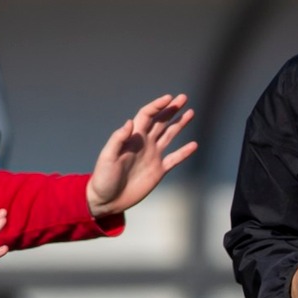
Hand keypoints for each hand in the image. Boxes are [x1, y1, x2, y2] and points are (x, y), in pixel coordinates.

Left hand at [85, 94, 197, 216]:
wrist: (107, 200)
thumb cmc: (104, 178)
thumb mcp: (108, 157)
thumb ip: (117, 140)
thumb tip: (130, 123)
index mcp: (132, 137)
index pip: (147, 116)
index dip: (157, 106)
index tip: (169, 98)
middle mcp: (144, 143)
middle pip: (160, 121)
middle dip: (172, 109)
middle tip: (183, 98)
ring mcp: (153, 156)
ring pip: (169, 136)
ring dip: (179, 124)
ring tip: (190, 113)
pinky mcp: (158, 170)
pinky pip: (174, 159)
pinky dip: (184, 152)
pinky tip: (193, 145)